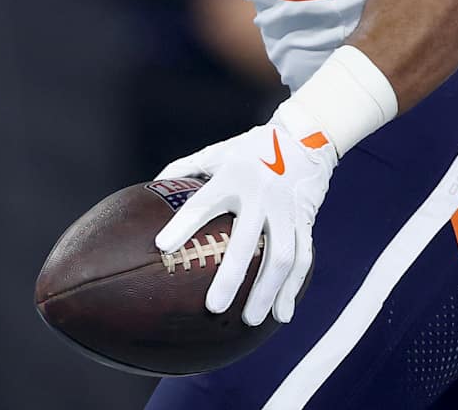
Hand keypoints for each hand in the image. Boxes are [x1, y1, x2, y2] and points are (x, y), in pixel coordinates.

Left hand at [152, 99, 337, 325]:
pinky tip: (282, 313)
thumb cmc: (251, 148)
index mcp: (233, 177)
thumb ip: (185, 168)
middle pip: (247, 241)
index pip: (203, 203)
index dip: (183, 224)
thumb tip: (152, 186)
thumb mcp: (217, 152)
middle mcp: (261, 194)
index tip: (162, 246)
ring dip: (267, 291)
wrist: (306, 137)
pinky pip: (302, 258)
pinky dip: (293, 287)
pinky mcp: (305, 220)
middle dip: (231, 277)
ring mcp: (286, 210)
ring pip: (280, 256)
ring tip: (249, 319)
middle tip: (213, 308)